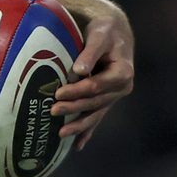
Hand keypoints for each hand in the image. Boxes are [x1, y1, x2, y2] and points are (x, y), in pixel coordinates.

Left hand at [52, 13, 134, 148]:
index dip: (78, 91)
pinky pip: (97, 117)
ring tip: (61, 135)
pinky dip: (87, 130)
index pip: (97, 86)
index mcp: (122, 72)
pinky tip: (78, 145)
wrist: (113, 32)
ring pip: (95, 113)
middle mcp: (122, 87)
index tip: (58, 94)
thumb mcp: (99, 35)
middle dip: (74, 108)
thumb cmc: (105, 31)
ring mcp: (114, 96)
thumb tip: (79, 70)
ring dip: (79, 125)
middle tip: (53, 111)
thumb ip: (90, 52)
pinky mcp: (106, 100)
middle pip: (95, 102)